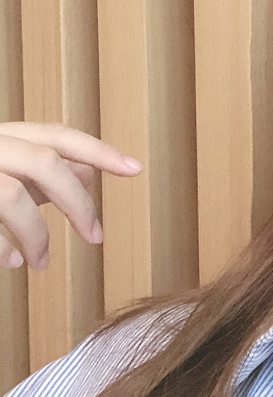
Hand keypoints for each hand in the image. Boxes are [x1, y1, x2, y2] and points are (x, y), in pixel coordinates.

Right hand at [0, 122, 142, 271]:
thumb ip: (40, 174)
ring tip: (40, 261)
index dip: (98, 151)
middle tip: (95, 236)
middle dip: (77, 203)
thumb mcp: (4, 171)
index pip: (58, 135)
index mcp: (4, 135)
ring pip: (13, 196)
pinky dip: (3, 245)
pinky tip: (12, 261)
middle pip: (46, 163)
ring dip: (36, 236)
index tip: (135, 168)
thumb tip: (87, 172)